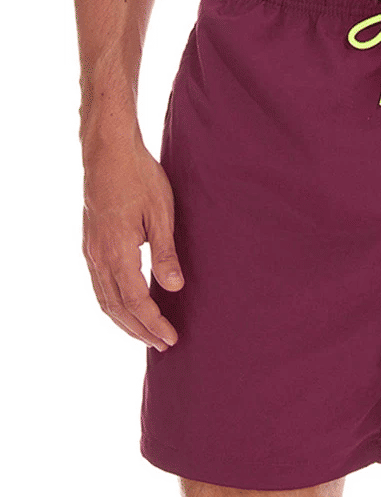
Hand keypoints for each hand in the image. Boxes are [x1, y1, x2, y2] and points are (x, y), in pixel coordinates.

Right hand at [82, 139, 182, 350]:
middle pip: (116, 308)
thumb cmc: (139, 177)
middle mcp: (97, 257)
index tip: (171, 338)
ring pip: (104, 299)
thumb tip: (174, 288)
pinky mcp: (90, 243)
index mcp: (117, 252)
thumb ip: (165, 253)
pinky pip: (99, 285)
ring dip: (125, 321)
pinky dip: (113, 304)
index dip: (153, 323)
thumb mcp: (161, 214)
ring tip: (145, 334)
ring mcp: (90, 251)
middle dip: (139, 330)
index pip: (135, 301)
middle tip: (162, 345)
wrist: (108, 151)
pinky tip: (126, 306)